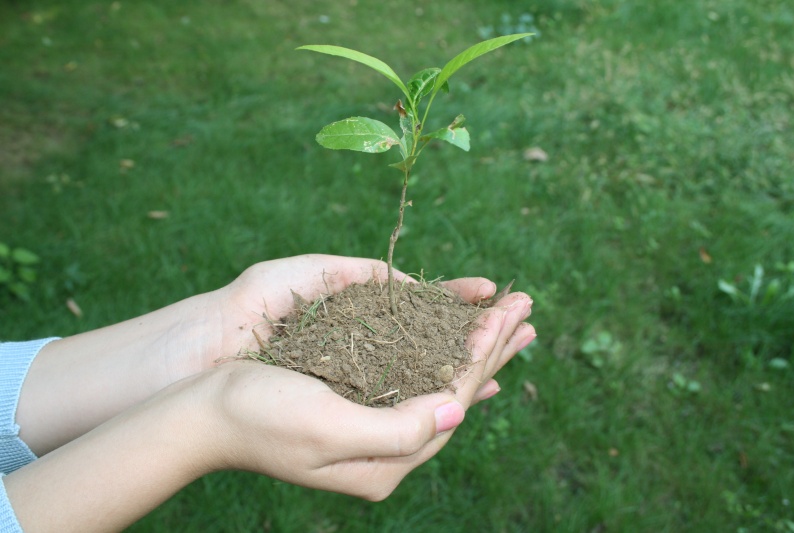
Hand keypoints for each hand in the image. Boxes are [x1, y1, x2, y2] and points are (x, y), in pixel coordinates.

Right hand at [202, 283, 533, 499]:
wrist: (205, 412)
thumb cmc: (259, 416)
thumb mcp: (328, 429)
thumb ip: (397, 429)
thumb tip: (456, 412)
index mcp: (385, 463)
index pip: (451, 404)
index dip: (481, 358)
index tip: (504, 317)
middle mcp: (386, 450)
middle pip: (455, 391)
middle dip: (491, 346)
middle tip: (526, 307)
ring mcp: (373, 427)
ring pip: (439, 380)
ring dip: (473, 346)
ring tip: (507, 319)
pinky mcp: (357, 403)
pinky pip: (414, 378)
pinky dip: (441, 354)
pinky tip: (460, 347)